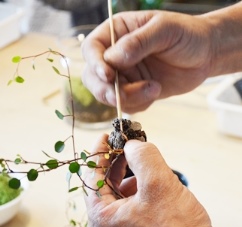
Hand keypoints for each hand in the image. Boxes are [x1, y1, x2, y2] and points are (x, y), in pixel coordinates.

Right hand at [81, 10, 212, 112]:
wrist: (205, 55)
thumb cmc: (187, 35)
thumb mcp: (165, 30)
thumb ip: (138, 42)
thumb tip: (113, 58)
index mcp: (117, 33)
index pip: (92, 49)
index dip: (95, 64)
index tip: (109, 75)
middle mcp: (116, 55)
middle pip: (93, 76)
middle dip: (106, 89)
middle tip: (121, 96)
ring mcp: (125, 75)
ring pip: (109, 94)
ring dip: (128, 98)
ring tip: (154, 88)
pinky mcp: (135, 91)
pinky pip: (127, 104)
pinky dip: (139, 103)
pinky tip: (156, 91)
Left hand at [84, 134, 219, 226]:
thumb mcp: (160, 184)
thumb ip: (143, 157)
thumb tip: (131, 144)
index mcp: (102, 218)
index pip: (91, 176)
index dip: (98, 153)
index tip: (106, 137)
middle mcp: (104, 226)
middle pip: (102, 182)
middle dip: (115, 160)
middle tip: (124, 144)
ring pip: (115, 190)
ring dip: (125, 171)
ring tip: (138, 160)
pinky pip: (125, 199)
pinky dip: (133, 184)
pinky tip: (145, 179)